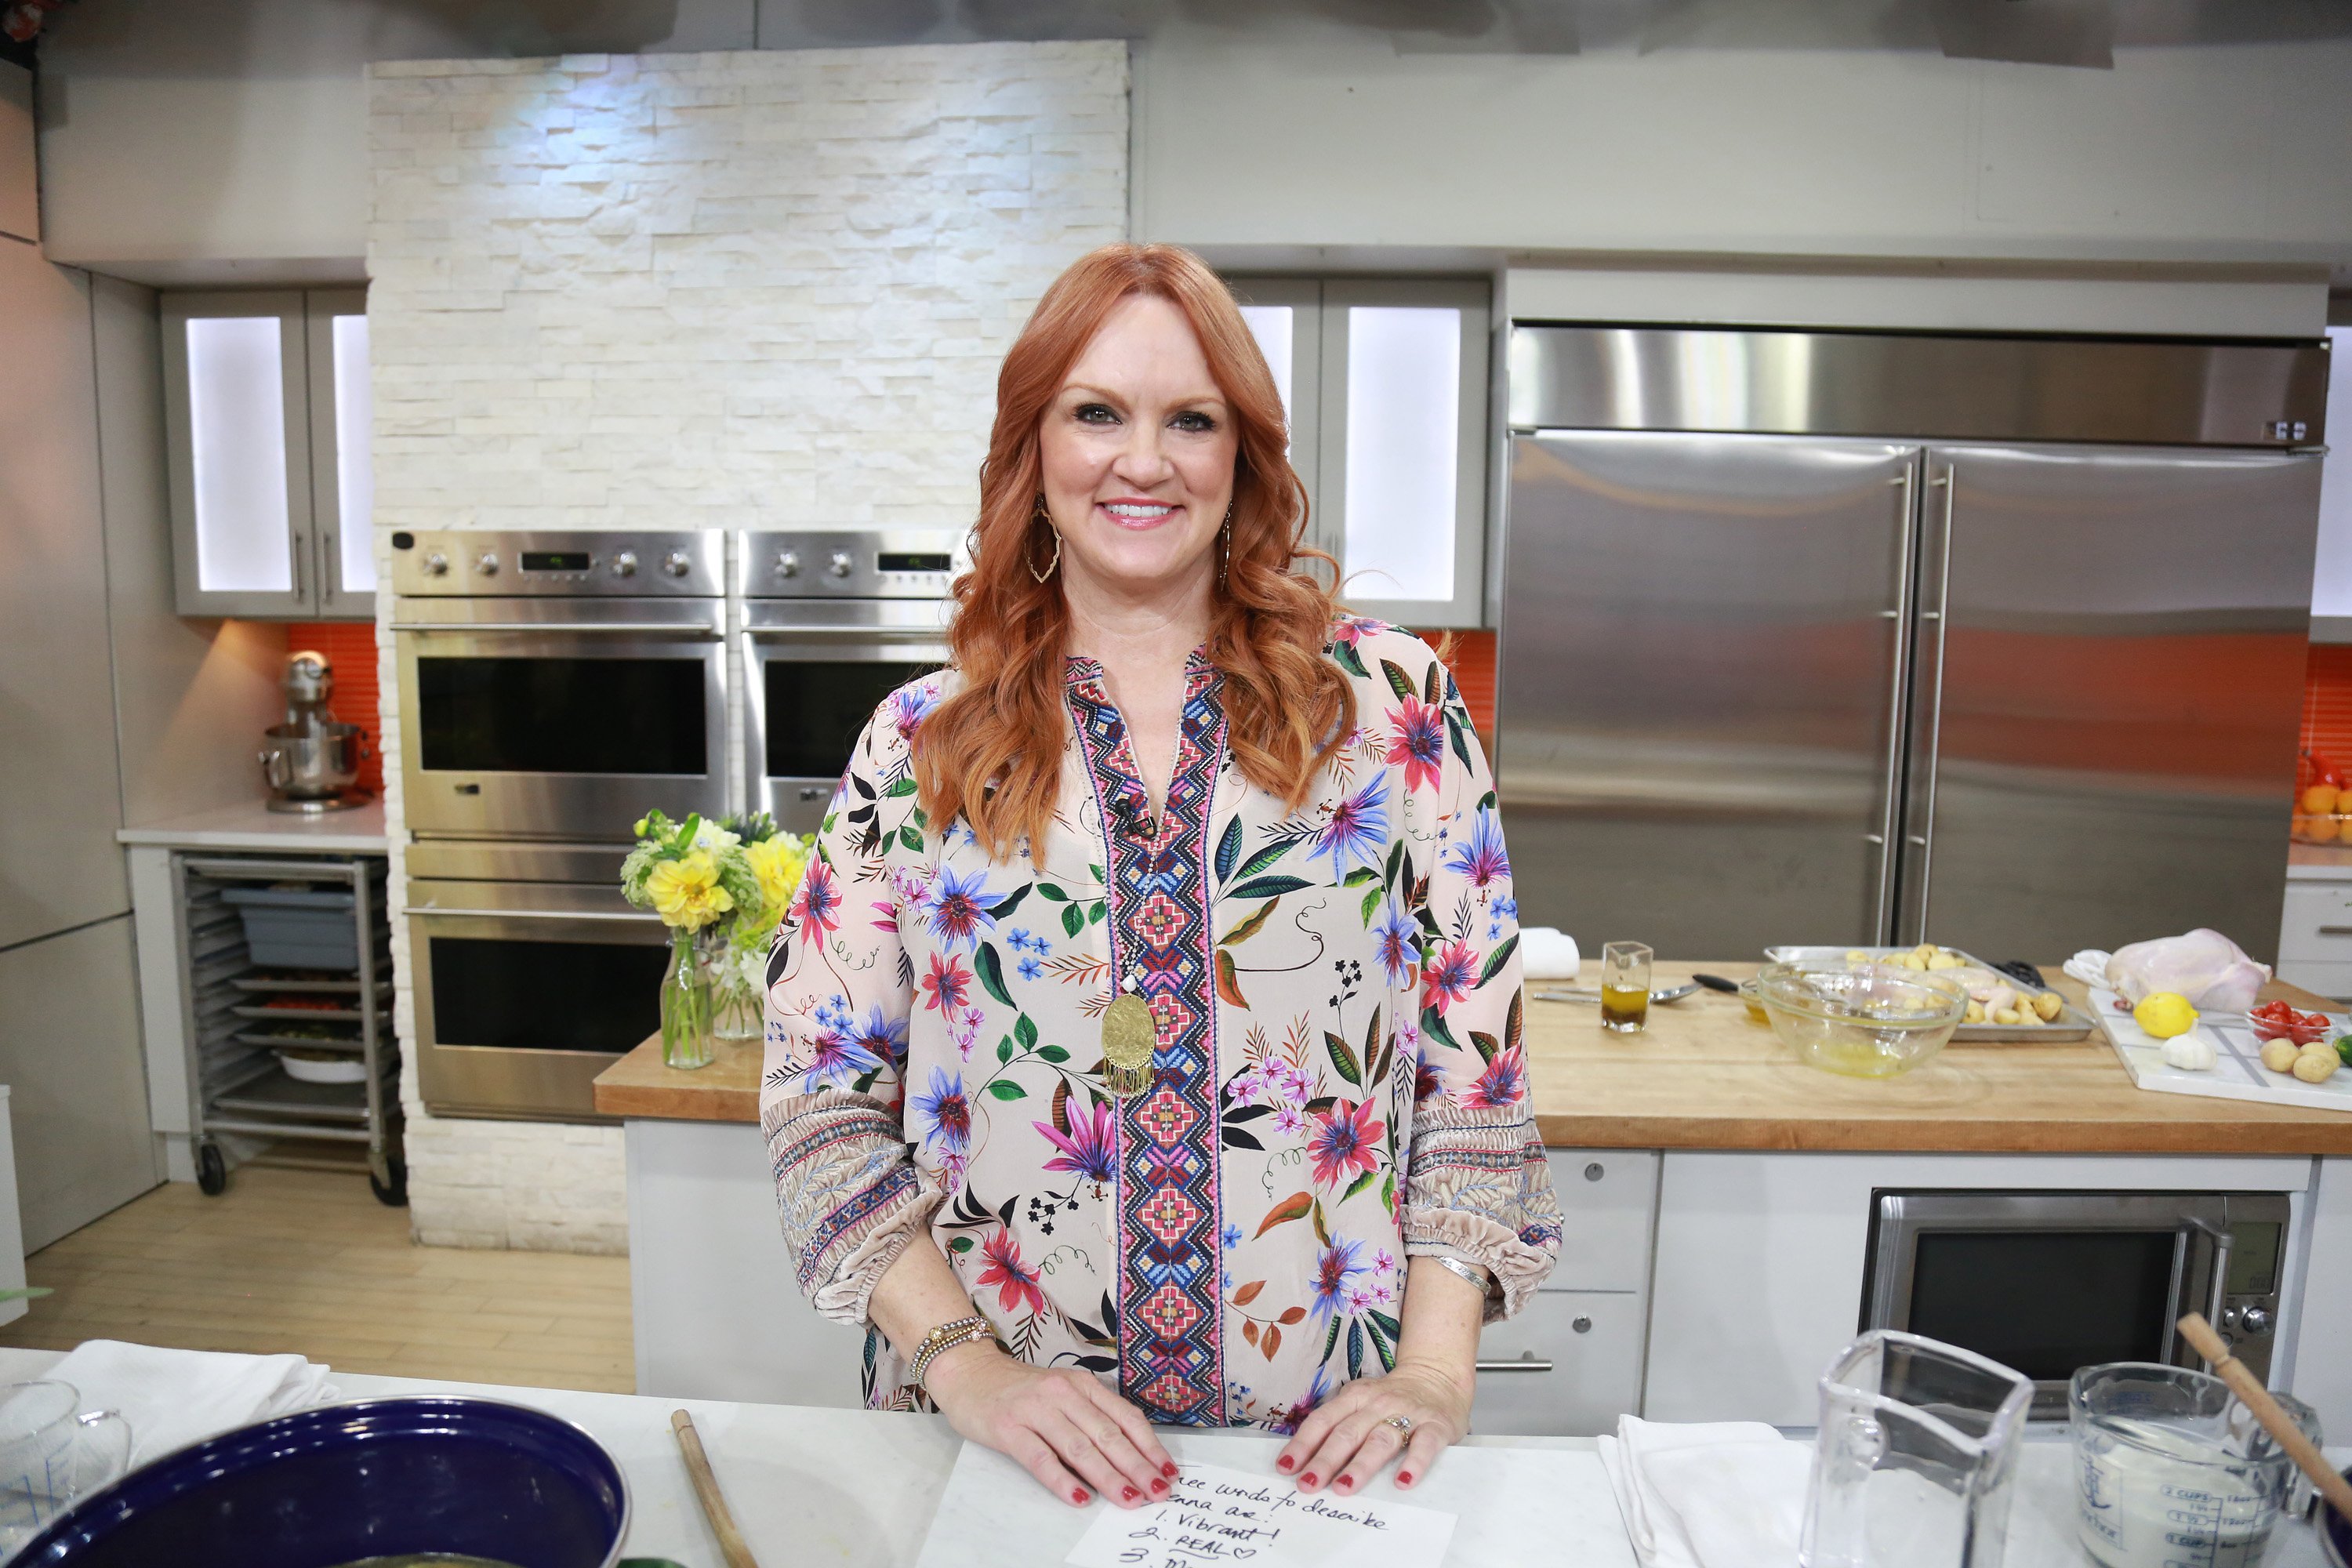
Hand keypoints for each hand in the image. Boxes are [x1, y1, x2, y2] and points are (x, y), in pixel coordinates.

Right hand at [925, 1340, 1176, 1509]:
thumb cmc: (1021, 1390)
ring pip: (1080, 1447)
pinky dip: (1063, 1480)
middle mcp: (1063, 1393)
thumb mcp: (1062, 1393)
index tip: (1168, 1472)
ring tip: (1129, 1499)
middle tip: (1158, 1492)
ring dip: (1108, 1477)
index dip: (1150, 1446)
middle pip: (1108, 1434)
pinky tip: (1080, 1498)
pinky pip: (1041, 1458)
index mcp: (1082, 1385)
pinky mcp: (1009, 1428)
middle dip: (1137, 1466)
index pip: (1125, 1417)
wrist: (969, 1373)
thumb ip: (1090, 1417)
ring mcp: (1035, 1409)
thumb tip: (1129, 1458)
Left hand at [1274, 1357, 1471, 1495]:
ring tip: (1343, 1488)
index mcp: (1354, 1397)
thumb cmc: (1391, 1400)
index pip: (1323, 1421)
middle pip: (1346, 1433)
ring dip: (1360, 1466)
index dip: (1302, 1444)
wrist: (1439, 1377)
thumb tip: (1305, 1461)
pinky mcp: (1435, 1426)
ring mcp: (1407, 1413)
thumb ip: (1340, 1425)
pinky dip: (1413, 1463)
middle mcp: (1377, 1403)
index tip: (1285, 1468)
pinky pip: (1423, 1445)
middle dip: (1324, 1460)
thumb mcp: (1361, 1402)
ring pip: (1379, 1440)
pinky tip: (1402, 1482)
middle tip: (1307, 1485)